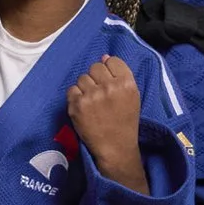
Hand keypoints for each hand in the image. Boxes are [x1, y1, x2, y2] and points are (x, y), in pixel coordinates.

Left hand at [66, 55, 145, 181]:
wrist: (115, 147)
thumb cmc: (125, 121)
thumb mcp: (132, 96)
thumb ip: (120, 75)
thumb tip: (104, 57)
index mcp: (126, 83)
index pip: (112, 61)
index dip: (109, 70)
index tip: (109, 82)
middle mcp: (109, 87)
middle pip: (95, 66)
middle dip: (96, 78)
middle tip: (100, 94)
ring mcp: (92, 95)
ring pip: (83, 77)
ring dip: (86, 88)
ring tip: (93, 102)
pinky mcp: (77, 105)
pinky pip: (72, 89)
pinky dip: (76, 97)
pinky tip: (84, 107)